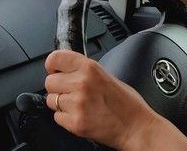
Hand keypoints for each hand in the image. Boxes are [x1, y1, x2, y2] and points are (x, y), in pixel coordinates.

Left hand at [44, 49, 159, 149]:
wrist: (137, 127)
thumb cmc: (126, 103)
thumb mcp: (106, 75)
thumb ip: (83, 70)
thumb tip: (64, 69)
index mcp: (89, 67)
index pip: (55, 58)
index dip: (52, 65)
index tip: (55, 70)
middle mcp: (81, 83)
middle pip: (49, 81)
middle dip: (58, 88)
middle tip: (71, 92)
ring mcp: (77, 103)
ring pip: (51, 100)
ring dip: (61, 104)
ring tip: (79, 105)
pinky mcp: (75, 122)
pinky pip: (57, 117)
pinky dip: (65, 118)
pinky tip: (81, 115)